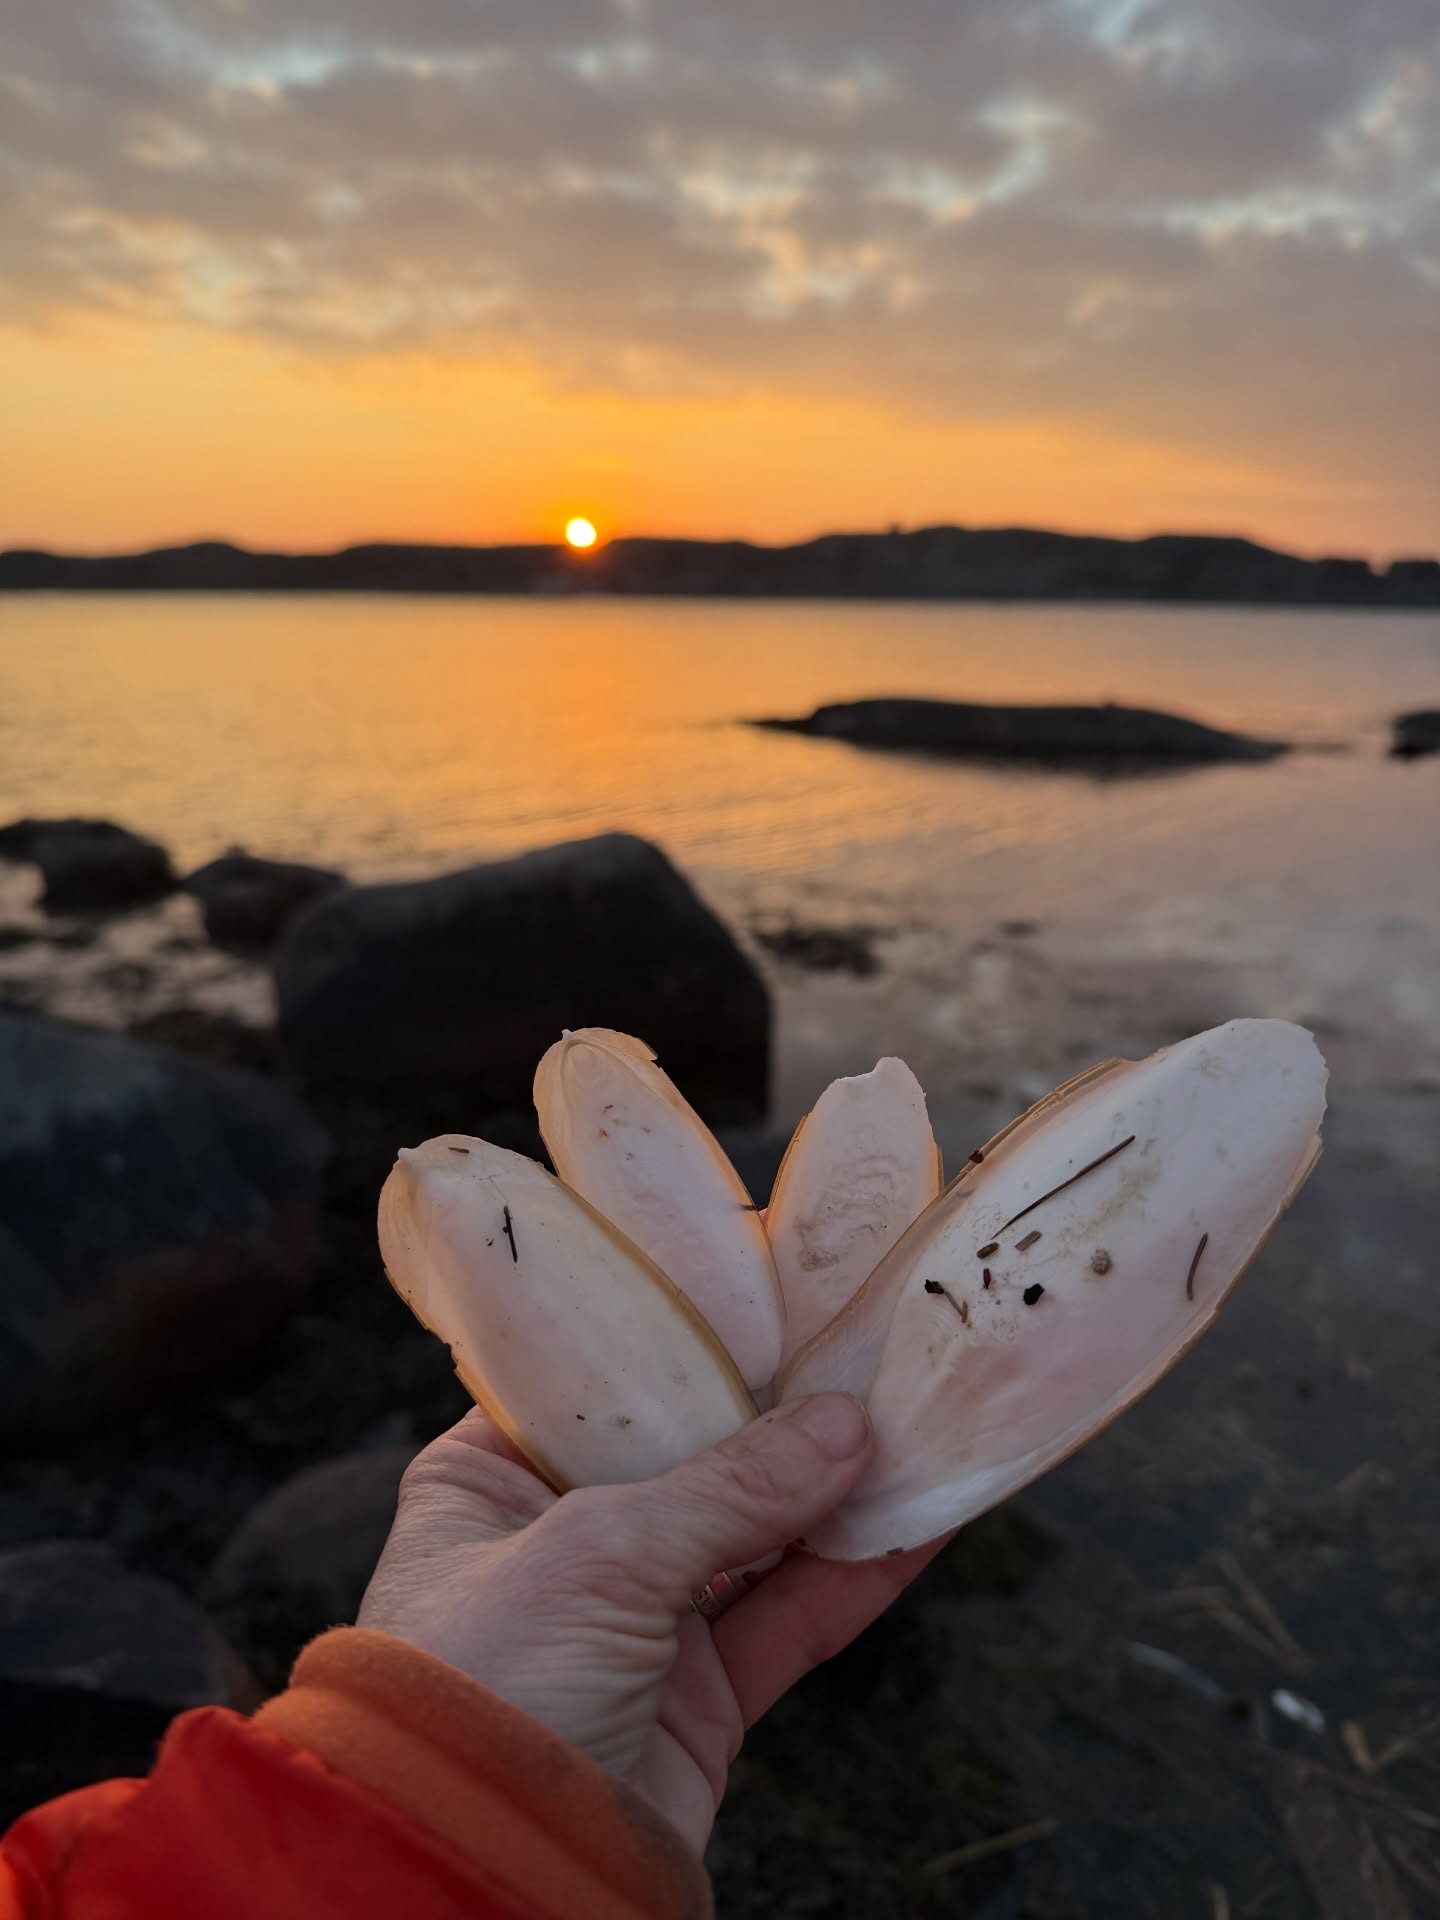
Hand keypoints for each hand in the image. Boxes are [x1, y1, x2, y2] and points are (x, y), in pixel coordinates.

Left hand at [358, 1396, 942, 1851]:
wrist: (484, 1885)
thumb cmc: (490, 1690)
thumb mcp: (598, 1556)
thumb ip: (730, 1489)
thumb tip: (847, 1425)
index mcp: (488, 1482)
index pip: (597, 1387)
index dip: (686, 1342)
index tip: (774, 1293)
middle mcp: (560, 1543)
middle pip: (690, 1455)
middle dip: (780, 1413)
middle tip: (866, 1347)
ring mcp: (634, 1624)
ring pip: (754, 1537)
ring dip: (836, 1490)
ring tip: (916, 1420)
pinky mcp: (698, 1702)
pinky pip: (790, 1620)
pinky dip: (857, 1576)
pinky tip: (921, 1523)